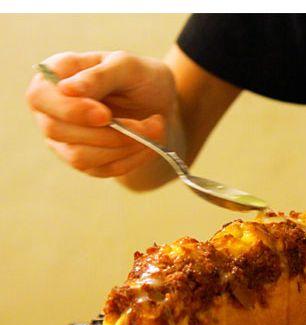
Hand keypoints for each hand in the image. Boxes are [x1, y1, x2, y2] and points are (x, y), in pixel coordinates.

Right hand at [26, 51, 176, 176]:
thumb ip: (99, 76)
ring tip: (155, 131)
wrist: (158, 104)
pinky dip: (131, 159)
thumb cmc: (138, 78)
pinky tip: (150, 145)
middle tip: (151, 123)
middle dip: (109, 133)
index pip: (40, 98)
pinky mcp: (85, 162)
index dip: (71, 110)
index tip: (106, 115)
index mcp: (52, 77)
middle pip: (58, 131)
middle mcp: (50, 111)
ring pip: (80, 157)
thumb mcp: (127, 66)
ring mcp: (64, 140)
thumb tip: (67, 89)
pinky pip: (102, 170)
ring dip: (124, 148)